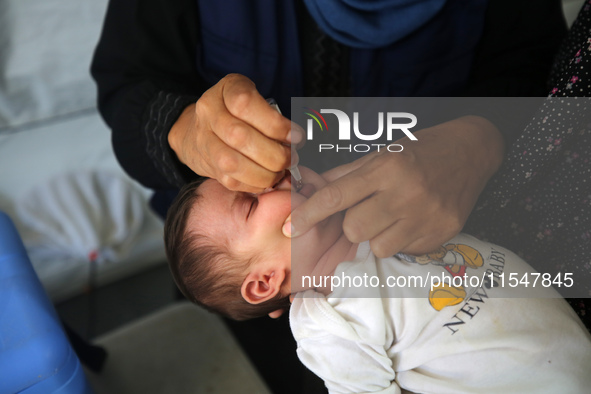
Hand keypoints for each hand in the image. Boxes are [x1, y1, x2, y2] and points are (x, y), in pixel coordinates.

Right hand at [168, 74, 296, 192]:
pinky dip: (254, 184)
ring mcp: (205, 140)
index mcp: (225, 89)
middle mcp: (209, 113)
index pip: (245, 104)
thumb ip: (272, 114)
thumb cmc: (236, 111)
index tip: (296, 136)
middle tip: (292, 158)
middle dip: (274, 153)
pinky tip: (267, 180)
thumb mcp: (253, 98)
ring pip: (232, 163)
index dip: (275, 124)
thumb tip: (296, 140)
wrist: (196, 129)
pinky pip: (231, 180)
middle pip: (239, 137)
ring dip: (264, 173)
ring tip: (280, 172)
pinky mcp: (208, 165)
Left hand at [285, 116, 503, 256]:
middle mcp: (406, 192)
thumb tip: (311, 189)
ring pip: (379, 246)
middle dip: (353, 224)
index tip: (291, 226)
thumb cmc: (420, 150)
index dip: (310, 213)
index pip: (337, 196)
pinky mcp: (443, 233)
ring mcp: (427, 215)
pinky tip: (413, 221)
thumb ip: (345, 175)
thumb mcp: (381, 154)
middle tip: (368, 210)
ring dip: (377, 236)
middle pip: (356, 229)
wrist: (471, 151)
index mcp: (387, 167)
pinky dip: (402, 240)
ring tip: (392, 217)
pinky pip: (405, 250)